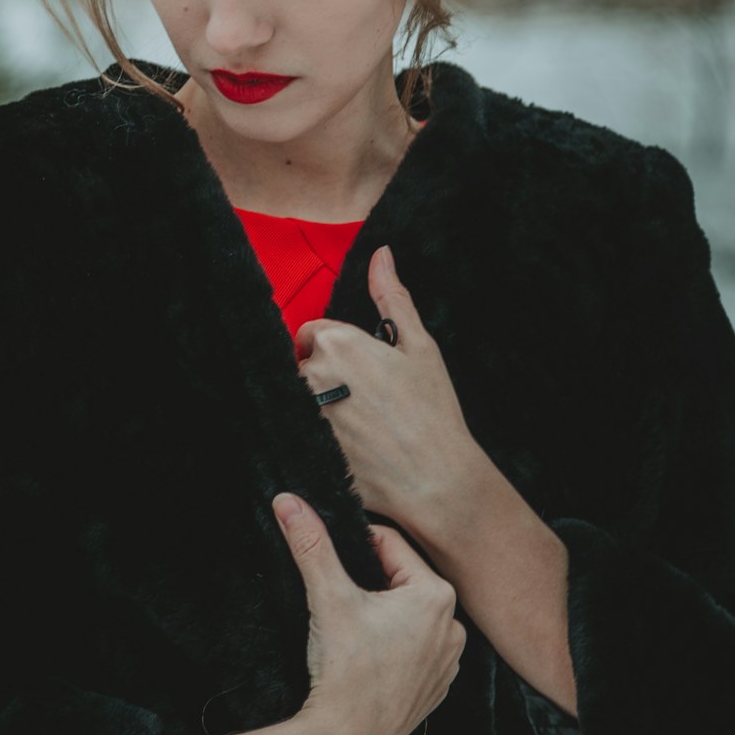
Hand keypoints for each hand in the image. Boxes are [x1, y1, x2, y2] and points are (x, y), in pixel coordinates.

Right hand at [271, 491, 465, 734]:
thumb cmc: (343, 670)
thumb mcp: (328, 597)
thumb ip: (311, 544)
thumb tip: (287, 500)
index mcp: (436, 595)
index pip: (390, 545)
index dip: (356, 547)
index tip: (332, 564)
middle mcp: (454, 625)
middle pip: (401, 579)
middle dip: (369, 583)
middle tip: (339, 601)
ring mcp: (449, 661)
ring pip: (408, 615)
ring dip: (383, 615)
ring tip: (352, 634)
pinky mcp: (438, 688)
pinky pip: (415, 649)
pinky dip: (392, 647)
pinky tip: (367, 661)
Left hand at [295, 244, 487, 548]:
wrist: (436, 479)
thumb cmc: (432, 411)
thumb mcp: (419, 347)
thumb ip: (393, 298)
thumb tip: (381, 255)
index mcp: (337, 342)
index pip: (310, 334)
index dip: (334, 350)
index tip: (360, 372)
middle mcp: (312, 375)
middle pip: (301, 367)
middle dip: (325, 379)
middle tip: (365, 403)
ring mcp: (303, 414)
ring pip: (298, 400)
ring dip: (319, 408)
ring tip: (361, 428)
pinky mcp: (302, 448)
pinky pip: (298, 433)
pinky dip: (317, 437)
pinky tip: (350, 449)